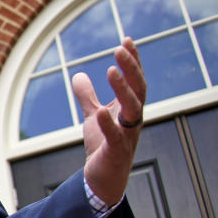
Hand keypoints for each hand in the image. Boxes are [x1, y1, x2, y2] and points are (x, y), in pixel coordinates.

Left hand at [72, 37, 145, 205]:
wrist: (102, 177)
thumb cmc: (102, 145)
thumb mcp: (93, 115)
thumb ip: (88, 97)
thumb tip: (79, 75)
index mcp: (129, 109)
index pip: (135, 81)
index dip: (133, 61)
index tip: (127, 39)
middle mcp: (133, 120)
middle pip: (138, 90)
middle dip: (131, 69)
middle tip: (120, 48)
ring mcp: (127, 136)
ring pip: (133, 110)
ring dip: (123, 89)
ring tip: (111, 70)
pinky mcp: (116, 152)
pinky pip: (116, 137)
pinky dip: (108, 124)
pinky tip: (99, 112)